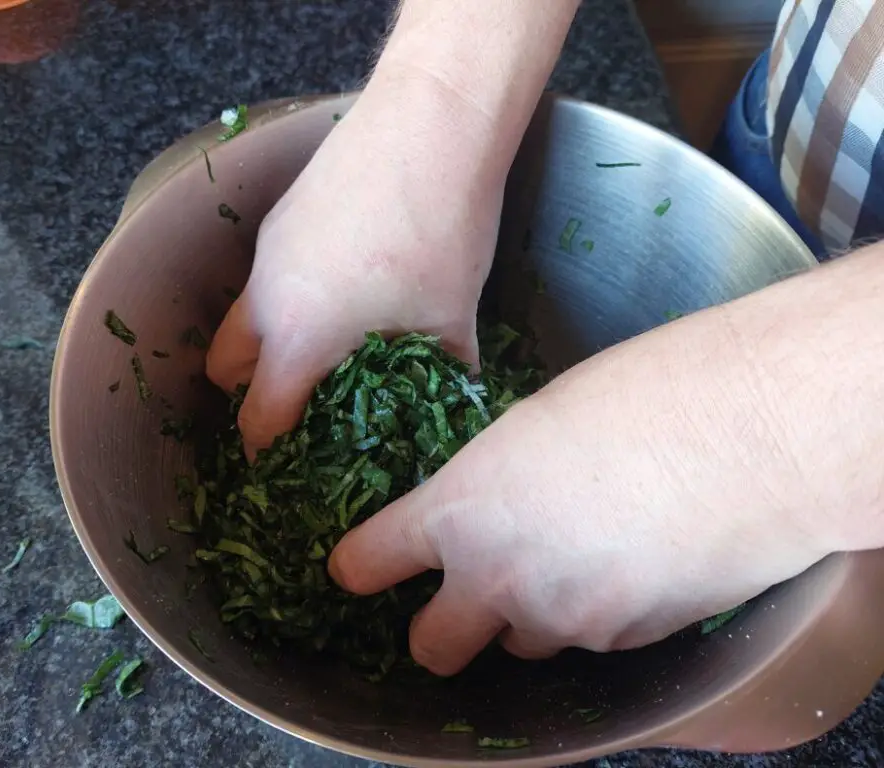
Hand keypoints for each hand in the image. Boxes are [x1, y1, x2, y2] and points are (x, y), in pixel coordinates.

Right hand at [206, 73, 510, 456]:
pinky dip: (288, 297)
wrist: (430, 125)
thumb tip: (458, 409)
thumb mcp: (452, 321)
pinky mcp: (280, 216)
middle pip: (224, 369)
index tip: (290, 465)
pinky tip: (345, 283)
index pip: (257, 420)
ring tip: (327, 343)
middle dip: (252, 395)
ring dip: (268, 342)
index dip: (269, 453)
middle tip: (304, 403)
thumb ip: (446, 379)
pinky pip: (266, 277)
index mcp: (296, 340)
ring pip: (242, 317)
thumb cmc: (441, 234)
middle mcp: (264, 299)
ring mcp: (267, 252)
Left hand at [327, 308, 840, 675]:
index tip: (357, 566)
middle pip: (431, 648)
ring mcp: (563, 620)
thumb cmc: (641, 395)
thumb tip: (497, 498)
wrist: (748, 433)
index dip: (359, 565)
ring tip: (573, 558)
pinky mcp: (625, 640)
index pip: (369, 561)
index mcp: (457, 509)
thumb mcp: (535, 423)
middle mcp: (496, 578)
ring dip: (528, 617)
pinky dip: (595, 613)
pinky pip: (588, 639)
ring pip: (519, 646)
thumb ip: (495, 480)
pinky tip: (629, 559)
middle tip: (465, 596)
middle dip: (440, 629)